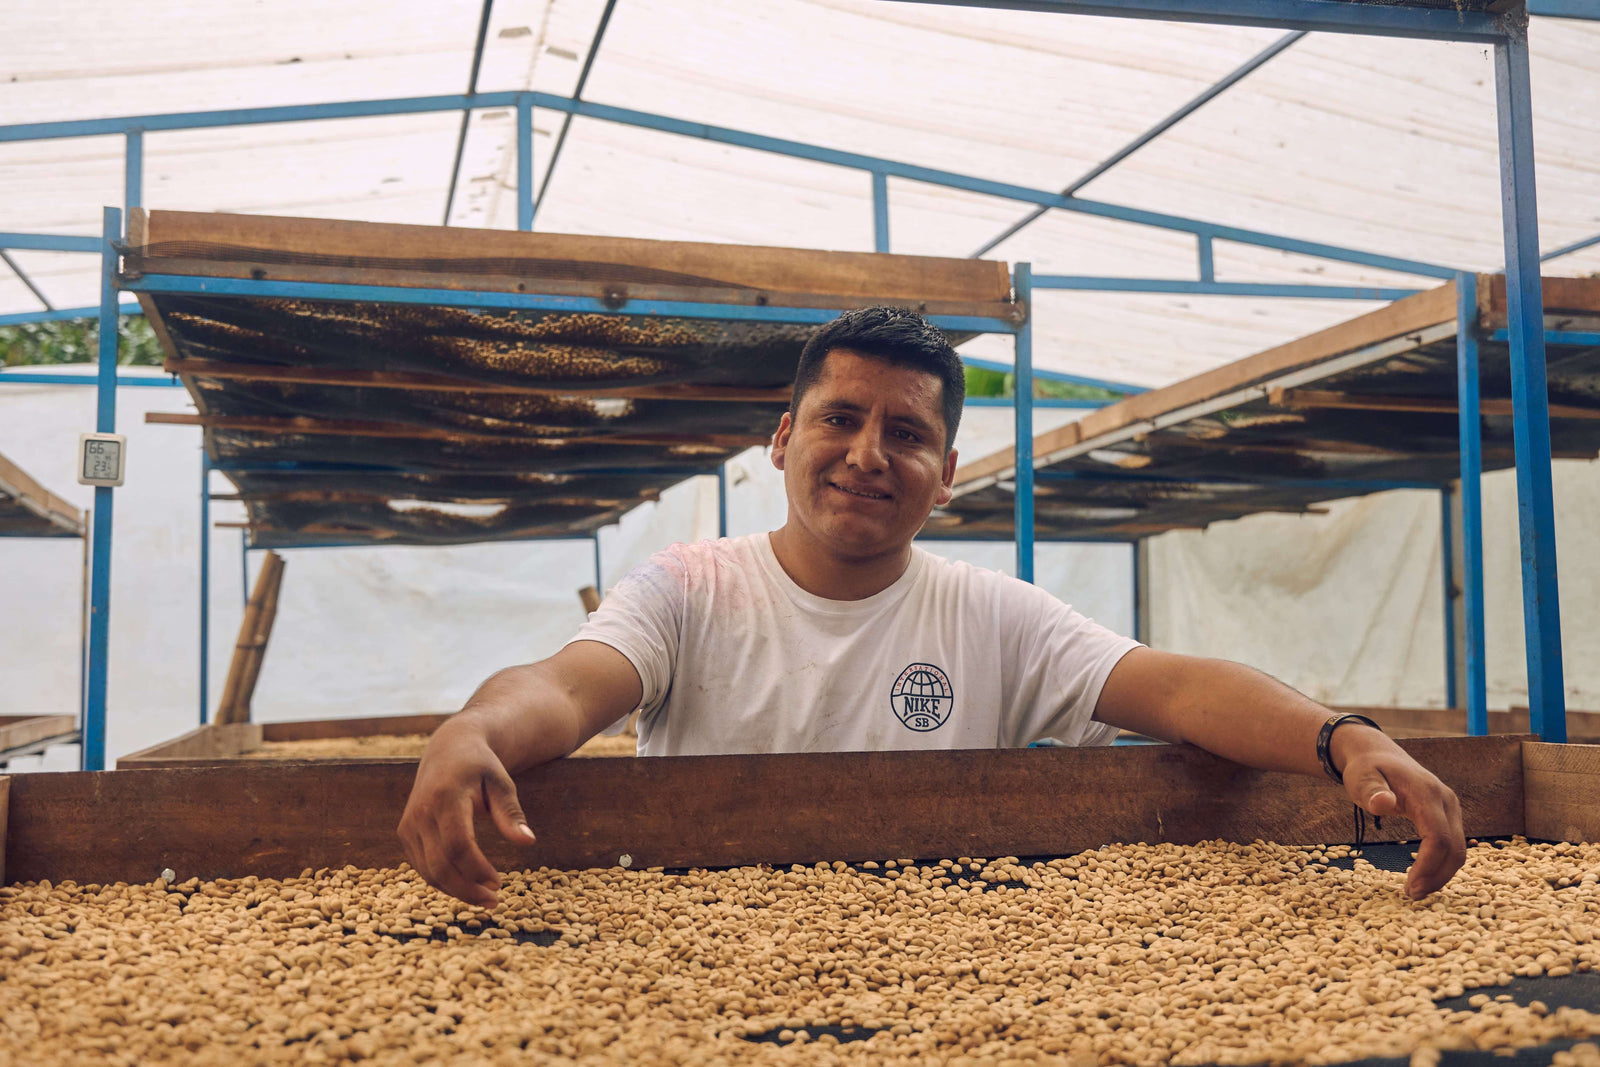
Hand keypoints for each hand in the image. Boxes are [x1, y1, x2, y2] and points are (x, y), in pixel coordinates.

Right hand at [397, 721, 537, 907]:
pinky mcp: (405, 834)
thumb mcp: (501, 782)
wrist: (448, 750)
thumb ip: (511, 812)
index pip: (457, 844)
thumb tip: (528, 841)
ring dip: (456, 891)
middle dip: (467, 890)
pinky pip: (422, 867)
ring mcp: (409, 825)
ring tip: (484, 898)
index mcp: (445, 797)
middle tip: (494, 901)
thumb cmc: (481, 767)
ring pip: (428, 872)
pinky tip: (467, 885)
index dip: (477, 869)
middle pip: (439, 865)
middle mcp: (420, 813)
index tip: (499, 884)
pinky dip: (444, 881)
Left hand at [1333, 726, 1466, 898]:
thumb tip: (1382, 803)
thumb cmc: (1367, 768)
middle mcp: (1446, 800)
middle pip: (1455, 848)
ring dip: (1441, 873)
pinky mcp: (1448, 814)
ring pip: (1458, 849)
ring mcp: (1450, 807)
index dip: (1428, 865)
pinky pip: (1452, 844)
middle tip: (1411, 895)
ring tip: (1414, 890)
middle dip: (1437, 876)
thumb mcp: (1360, 778)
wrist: (1377, 754)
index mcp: (1427, 793)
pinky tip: (1422, 875)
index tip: (1409, 886)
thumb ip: (1371, 791)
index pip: (1438, 837)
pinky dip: (1441, 863)